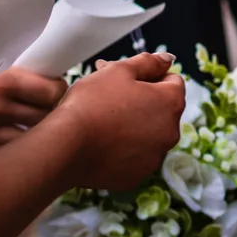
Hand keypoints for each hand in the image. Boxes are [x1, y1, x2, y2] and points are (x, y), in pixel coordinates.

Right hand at [0, 66, 66, 153]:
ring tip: (39, 127)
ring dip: (36, 135)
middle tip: (53, 107)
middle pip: (45, 118)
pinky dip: (8, 152)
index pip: (53, 92)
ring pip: (28, 141)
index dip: (60, 90)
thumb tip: (46, 61)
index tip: (58, 88)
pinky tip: (13, 146)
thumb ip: (12, 66)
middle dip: (53, 113)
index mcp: (4, 82)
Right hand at [47, 52, 185, 191]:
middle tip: (111, 99)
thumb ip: (149, 62)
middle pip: (161, 110)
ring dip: (135, 127)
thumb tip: (168, 59)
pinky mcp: (136, 177)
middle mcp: (171, 132)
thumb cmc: (91, 103)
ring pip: (149, 135)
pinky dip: (124, 151)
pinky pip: (134, 158)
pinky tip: (103, 145)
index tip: (126, 82)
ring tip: (105, 123)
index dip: (149, 78)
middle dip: (142, 102)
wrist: (64, 146)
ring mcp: (154, 157)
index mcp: (171, 103)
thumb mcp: (119, 71)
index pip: (172, 82)